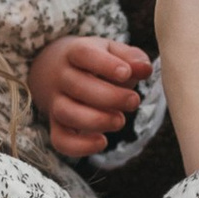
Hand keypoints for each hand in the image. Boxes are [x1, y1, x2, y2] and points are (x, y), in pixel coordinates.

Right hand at [30, 33, 150, 160]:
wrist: (52, 71)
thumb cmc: (92, 61)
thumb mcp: (110, 51)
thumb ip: (131, 57)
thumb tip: (145, 69)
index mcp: (75, 52)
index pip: (84, 54)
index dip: (105, 65)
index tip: (126, 73)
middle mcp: (61, 77)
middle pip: (78, 86)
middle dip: (110, 97)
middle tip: (134, 101)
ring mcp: (56, 102)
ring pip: (66, 112)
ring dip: (96, 120)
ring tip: (120, 121)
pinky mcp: (56, 126)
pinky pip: (60, 140)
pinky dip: (80, 146)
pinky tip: (102, 141)